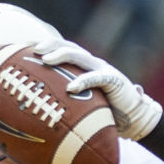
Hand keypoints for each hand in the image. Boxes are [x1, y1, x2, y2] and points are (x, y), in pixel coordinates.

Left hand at [36, 40, 161, 139]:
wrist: (135, 118)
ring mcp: (103, 70)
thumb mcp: (83, 105)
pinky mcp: (114, 81)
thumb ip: (68, 102)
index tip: (27, 48)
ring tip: (46, 60)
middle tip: (34, 50)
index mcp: (85, 67)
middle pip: (69, 47)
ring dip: (61, 56)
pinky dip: (83, 81)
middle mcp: (93, 64)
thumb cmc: (107, 113)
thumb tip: (41, 109)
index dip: (47, 46)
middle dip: (51, 44)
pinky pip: (97, 78)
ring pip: (79, 57)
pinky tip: (70, 87)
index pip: (64, 50)